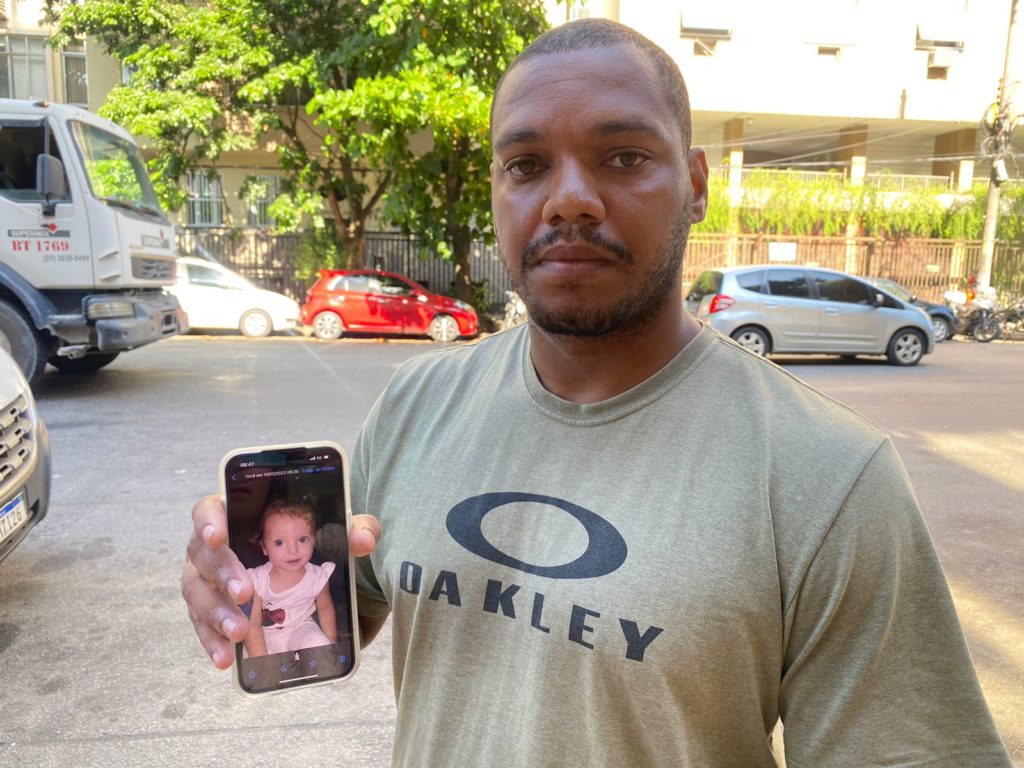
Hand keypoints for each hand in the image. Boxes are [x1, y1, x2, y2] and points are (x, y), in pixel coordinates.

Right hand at [181, 493, 381, 667]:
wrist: (304, 580)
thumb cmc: (310, 546)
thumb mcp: (338, 532)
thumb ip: (357, 528)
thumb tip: (363, 540)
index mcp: (235, 518)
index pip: (210, 509)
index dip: (209, 520)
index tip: (219, 536)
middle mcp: (212, 549)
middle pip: (203, 556)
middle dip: (223, 574)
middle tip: (245, 593)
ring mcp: (205, 582)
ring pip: (199, 595)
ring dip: (218, 614)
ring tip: (240, 632)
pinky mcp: (208, 613)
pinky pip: (204, 627)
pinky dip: (214, 643)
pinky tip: (226, 658)